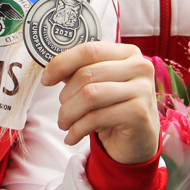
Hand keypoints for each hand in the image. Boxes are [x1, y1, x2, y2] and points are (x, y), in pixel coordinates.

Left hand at [42, 42, 159, 164]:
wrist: (139, 140)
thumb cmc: (116, 108)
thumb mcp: (99, 85)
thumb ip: (80, 73)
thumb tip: (51, 69)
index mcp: (128, 53)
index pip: (89, 50)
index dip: (62, 63)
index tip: (47, 79)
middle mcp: (140, 67)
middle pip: (87, 74)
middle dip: (65, 96)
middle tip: (62, 112)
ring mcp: (142, 89)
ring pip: (90, 95)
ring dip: (69, 113)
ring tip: (65, 124)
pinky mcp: (139, 113)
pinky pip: (97, 117)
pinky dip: (78, 129)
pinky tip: (73, 136)